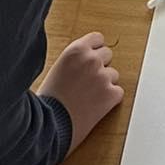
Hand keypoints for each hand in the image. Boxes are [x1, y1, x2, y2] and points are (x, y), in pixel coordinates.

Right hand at [38, 32, 123, 150]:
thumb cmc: (47, 102)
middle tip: (88, 82)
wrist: (48, 126)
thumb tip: (83, 61)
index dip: (95, 50)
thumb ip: (73, 61)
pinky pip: (118, 92)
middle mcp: (91, 59)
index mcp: (75, 50)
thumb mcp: (56, 70)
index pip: (97, 38)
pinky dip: (110, 101)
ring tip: (88, 98)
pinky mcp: (111, 94)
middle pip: (108, 54)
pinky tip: (95, 107)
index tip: (91, 60)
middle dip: (100, 67)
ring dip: (105, 84)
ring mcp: (103, 76)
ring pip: (113, 74)